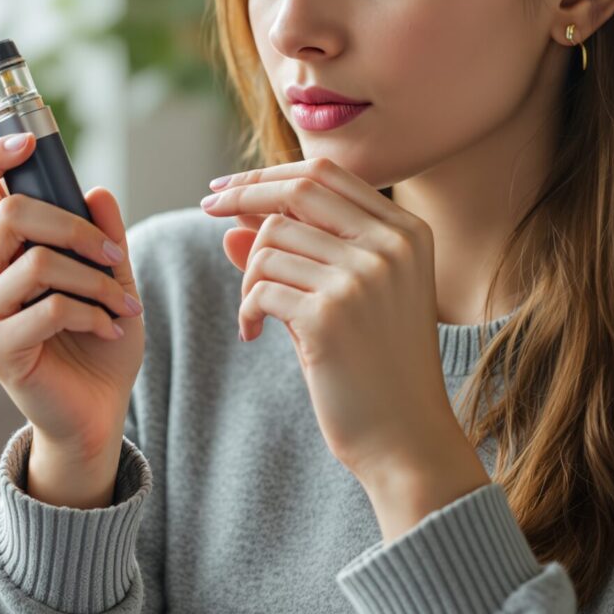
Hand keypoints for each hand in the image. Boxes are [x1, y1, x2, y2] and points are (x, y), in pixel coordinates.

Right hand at [0, 132, 144, 463]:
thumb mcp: (111, 279)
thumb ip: (102, 236)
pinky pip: (49, 307)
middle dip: (76, 228)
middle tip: (114, 256)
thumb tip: (97, 191)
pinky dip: (93, 312)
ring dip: (96, 280)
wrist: (97, 413)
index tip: (29, 142)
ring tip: (123, 304)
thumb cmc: (97, 342)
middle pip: (10, 214)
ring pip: (37, 262)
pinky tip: (111, 329)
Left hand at [199, 158, 475, 498]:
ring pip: (270, 244)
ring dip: (249, 278)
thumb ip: (297, 255)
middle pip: (295, 192)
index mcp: (406, 232)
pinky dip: (245, 310)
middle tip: (207, 208)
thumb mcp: (342, 298)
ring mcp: (363, 278)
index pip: (325, 175)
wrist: (406, 439)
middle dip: (242, 195)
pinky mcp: (330, 314)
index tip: (226, 186)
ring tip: (257, 315)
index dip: (268, 175)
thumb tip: (232, 223)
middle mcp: (390, 246)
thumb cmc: (373, 368)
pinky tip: (253, 335)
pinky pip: (259, 288)